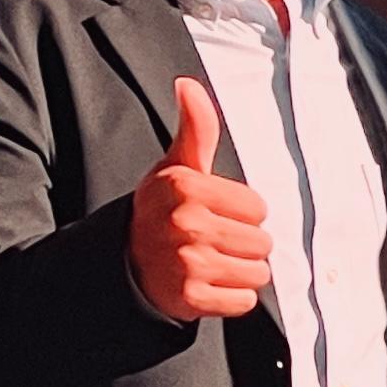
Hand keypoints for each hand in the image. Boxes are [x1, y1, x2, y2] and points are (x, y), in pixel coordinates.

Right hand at [129, 78, 273, 321]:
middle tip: (210, 241)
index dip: (242, 213)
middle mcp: (186, 223)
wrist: (124, 262)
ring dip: (240, 272)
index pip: (258, 208)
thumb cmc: (161, 211)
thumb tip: (187, 85)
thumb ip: (195, 129)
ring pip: (257, 273)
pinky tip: (206, 286)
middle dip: (243, 244)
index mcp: (187, 187)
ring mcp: (187, 262)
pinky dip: (231, 298)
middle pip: (262, 242)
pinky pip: (243, 301)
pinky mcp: (190, 297)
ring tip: (210, 263)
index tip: (213, 214)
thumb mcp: (175, 168)